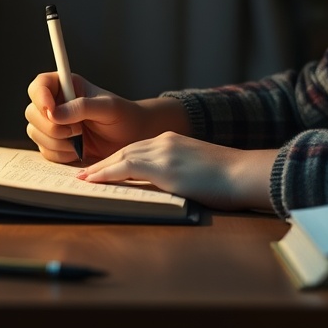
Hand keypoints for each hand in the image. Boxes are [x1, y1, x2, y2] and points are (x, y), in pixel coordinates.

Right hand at [24, 73, 186, 163]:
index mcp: (67, 87)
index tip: (51, 109)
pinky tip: (78, 151)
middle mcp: (56, 104)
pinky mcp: (55, 145)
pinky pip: (45, 151)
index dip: (40, 97)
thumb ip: (82, 107)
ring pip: (35, 133)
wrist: (132, 139)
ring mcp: (53, 125)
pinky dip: (61, 154)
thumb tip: (55, 113)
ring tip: (81, 140)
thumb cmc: (124, 117)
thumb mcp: (108, 108)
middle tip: (77, 130)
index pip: (40, 85)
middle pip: (32, 112)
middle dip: (51, 126)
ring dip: (57, 141)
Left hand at [78, 133, 277, 212]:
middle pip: (124, 150)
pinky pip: (126, 168)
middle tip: (82, 173)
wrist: (246, 174)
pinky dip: (106, 174)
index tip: (99, 168)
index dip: (116, 159)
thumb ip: (177, 172)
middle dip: (102, 162)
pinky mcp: (164, 167)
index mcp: (174, 140)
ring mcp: (163, 152)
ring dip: (99, 169)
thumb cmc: (230, 179)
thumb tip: (164, 186)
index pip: (136, 148)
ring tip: (82, 179)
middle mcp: (165, 141)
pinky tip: (93, 181)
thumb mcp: (198, 169)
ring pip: (121, 157)